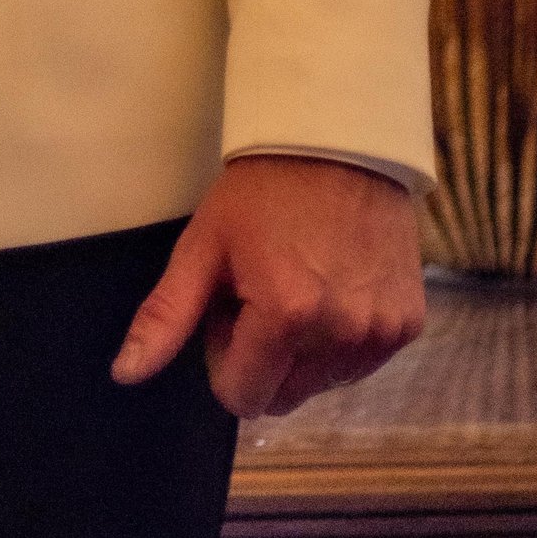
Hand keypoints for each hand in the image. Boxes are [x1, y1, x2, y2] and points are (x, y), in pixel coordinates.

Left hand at [112, 155, 426, 417]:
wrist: (338, 141)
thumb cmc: (260, 192)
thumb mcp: (202, 246)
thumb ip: (166, 316)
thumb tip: (126, 374)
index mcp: (286, 316)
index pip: (242, 396)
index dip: (224, 357)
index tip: (229, 309)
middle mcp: (341, 334)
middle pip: (283, 396)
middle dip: (262, 357)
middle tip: (261, 292)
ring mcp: (382, 332)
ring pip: (322, 384)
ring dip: (302, 352)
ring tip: (298, 283)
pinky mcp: (409, 324)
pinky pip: (361, 364)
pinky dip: (340, 340)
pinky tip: (334, 286)